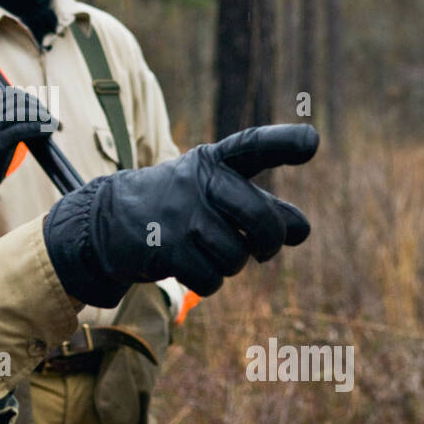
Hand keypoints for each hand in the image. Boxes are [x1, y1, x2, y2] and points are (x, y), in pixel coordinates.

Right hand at [0, 86, 54, 206]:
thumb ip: (11, 126)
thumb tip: (37, 119)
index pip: (12, 95)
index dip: (32, 100)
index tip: (45, 110)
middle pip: (17, 101)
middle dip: (39, 108)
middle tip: (53, 119)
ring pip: (19, 112)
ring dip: (41, 116)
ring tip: (54, 124)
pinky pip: (19, 130)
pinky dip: (37, 128)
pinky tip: (48, 131)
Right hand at [43, 124, 318, 306]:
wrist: (110, 220)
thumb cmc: (179, 204)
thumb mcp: (215, 192)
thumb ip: (261, 206)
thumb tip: (302, 230)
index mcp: (215, 161)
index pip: (253, 146)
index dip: (284, 143)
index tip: (312, 142)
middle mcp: (199, 182)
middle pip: (263, 222)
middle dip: (270, 243)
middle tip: (263, 250)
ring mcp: (181, 215)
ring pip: (237, 258)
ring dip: (229, 264)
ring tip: (206, 249)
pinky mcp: (165, 247)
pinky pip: (211, 280)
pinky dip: (207, 281)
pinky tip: (188, 265)